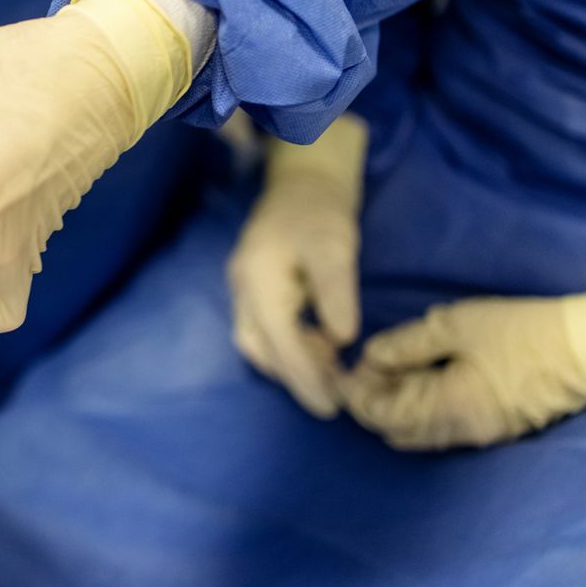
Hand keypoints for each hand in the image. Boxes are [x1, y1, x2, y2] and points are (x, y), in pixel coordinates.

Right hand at [227, 116, 367, 418]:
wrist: (302, 179)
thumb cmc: (319, 209)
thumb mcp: (334, 246)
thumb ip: (336, 292)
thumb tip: (343, 341)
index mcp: (257, 280)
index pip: (279, 341)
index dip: (304, 378)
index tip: (330, 407)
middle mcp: (242, 289)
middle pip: (260, 349)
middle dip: (295, 377)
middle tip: (336, 397)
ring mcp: (244, 289)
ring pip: (258, 343)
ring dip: (292, 364)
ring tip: (332, 373)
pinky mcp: (255, 289)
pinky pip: (265, 330)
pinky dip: (290, 347)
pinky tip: (321, 347)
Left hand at [341, 284, 585, 450]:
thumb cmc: (522, 332)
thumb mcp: (455, 326)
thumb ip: (405, 346)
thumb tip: (368, 359)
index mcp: (448, 410)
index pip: (382, 416)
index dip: (355, 393)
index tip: (342, 365)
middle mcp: (460, 433)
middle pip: (395, 430)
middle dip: (370, 401)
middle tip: (360, 366)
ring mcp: (480, 435)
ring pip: (417, 433)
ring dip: (393, 406)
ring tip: (384, 369)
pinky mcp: (494, 428)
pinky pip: (440, 428)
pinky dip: (418, 409)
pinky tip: (415, 379)